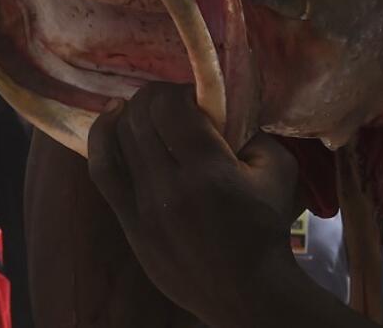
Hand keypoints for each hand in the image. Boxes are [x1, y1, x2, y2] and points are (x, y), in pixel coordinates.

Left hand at [86, 83, 302, 326]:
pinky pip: (103, 172)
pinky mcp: (130, 224)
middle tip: (174, 102)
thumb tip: (223, 105)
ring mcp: (144, 208)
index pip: (171, 107)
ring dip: (133, 114)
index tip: (195, 97)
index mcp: (210, 171)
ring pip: (120, 139)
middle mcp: (171, 186)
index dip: (179, 91)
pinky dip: (103, 140)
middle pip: (143, 117)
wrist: (245, 291)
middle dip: (156, 97)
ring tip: (148, 110)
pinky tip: (112, 121)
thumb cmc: (266, 228)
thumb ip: (253, 130)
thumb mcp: (279, 169)